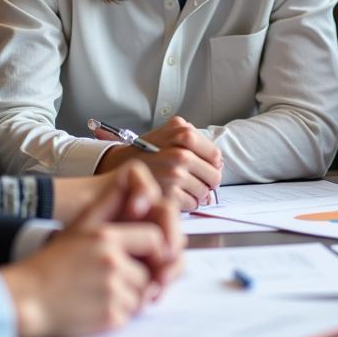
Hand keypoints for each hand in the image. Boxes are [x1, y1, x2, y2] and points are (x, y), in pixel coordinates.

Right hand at [0, 164, 183, 336]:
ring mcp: (112, 291)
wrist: (26, 299)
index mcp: (107, 238)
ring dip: (129, 297)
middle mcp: (113, 263)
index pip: (154, 238)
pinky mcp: (110, 317)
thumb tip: (128, 189)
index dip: (154, 249)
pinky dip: (118, 313)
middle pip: (149, 271)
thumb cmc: (52, 263)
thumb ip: (106, 207)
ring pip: (142, 295)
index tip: (145, 257)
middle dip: (138, 277)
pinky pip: (130, 314)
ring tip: (99, 293)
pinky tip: (95, 307)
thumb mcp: (79, 227)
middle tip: (113, 279)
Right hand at [95, 116, 222, 211]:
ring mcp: (175, 174)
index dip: (213, 165)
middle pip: (214, 176)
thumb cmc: (147, 150)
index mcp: (184, 134)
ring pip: (205, 193)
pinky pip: (192, 204)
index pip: (216, 156)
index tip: (206, 168)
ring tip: (183, 188)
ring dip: (197, 195)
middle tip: (197, 182)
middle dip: (208, 182)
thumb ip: (195, 142)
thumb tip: (218, 164)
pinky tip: (176, 196)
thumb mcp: (170, 132)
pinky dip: (187, 204)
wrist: (119, 166)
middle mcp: (181, 153)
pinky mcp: (169, 194)